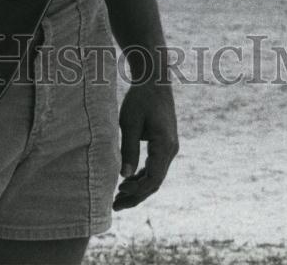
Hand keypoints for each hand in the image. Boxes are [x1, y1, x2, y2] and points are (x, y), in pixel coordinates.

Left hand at [113, 79, 178, 210]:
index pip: (153, 179)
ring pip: (155, 176)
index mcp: (165, 145)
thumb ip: (129, 149)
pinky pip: (155, 167)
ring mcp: (169, 147)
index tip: (117, 197)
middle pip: (155, 182)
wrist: (153, 81)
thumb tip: (124, 177)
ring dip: (139, 187)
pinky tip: (127, 181)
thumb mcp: (130, 123)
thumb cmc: (140, 99)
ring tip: (118, 196)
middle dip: (136, 195)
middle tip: (115, 205)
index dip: (136, 192)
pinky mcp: (164, 144)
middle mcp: (171, 149)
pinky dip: (142, 176)